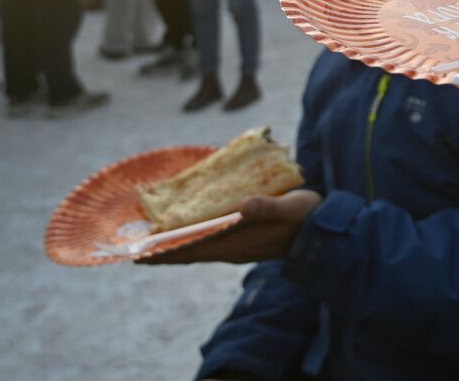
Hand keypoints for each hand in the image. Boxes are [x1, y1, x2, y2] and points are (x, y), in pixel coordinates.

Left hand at [137, 190, 322, 264]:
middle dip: (161, 249)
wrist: (324, 234)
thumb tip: (245, 205)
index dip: (164, 253)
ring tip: (154, 236)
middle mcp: (231, 248)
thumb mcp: (289, 208)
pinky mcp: (243, 241)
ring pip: (197, 247)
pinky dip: (193, 237)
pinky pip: (210, 242)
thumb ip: (268, 207)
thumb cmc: (306, 219)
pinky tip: (189, 228)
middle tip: (134, 244)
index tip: (137, 254)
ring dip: (175, 244)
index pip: (191, 250)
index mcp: (236, 242)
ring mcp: (237, 246)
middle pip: (187, 251)